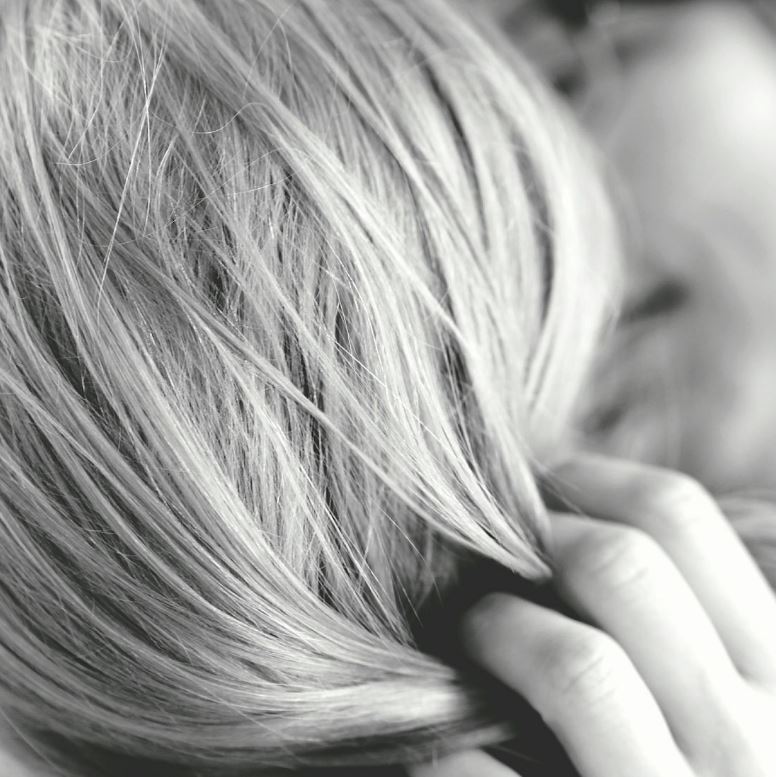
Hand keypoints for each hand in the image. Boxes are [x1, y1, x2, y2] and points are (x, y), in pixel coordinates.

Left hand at [411, 456, 775, 776]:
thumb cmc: (695, 772)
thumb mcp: (731, 706)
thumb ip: (686, 626)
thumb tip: (576, 520)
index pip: (681, 515)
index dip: (589, 478)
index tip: (535, 482)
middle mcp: (751, 747)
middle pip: (622, 565)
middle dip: (536, 541)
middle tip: (494, 550)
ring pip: (577, 664)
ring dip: (498, 628)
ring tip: (474, 629)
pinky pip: (489, 776)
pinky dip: (455, 749)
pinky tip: (452, 742)